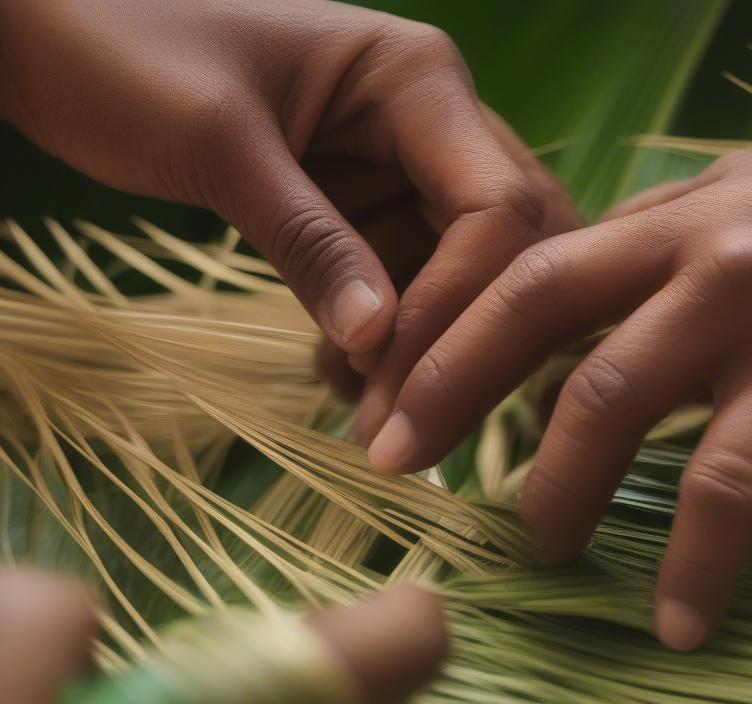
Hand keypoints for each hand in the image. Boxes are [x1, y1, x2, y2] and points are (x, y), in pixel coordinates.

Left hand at [0, 0, 578, 389]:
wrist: (57, 34)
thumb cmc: (123, 48)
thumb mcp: (218, 145)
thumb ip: (307, 241)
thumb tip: (379, 343)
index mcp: (419, 80)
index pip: (495, 208)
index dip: (460, 307)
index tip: (393, 386)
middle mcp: (436, 127)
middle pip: (501, 253)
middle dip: (454, 342)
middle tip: (392, 424)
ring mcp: (407, 174)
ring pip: (459, 285)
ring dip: (416, 354)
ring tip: (346, 400)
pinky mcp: (373, 214)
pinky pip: (407, 291)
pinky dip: (379, 343)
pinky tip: (332, 370)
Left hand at [363, 145, 751, 647]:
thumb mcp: (705, 203)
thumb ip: (614, 259)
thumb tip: (520, 331)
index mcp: (663, 234)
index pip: (528, 296)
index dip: (447, 372)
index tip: (388, 445)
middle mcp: (724, 289)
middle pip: (605, 397)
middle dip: (551, 486)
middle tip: (533, 545)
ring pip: (719, 473)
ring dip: (685, 566)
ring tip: (669, 629)